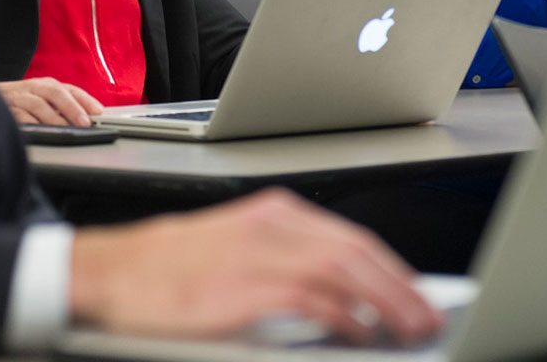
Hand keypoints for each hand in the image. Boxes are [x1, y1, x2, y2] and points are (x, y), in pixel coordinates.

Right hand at [0, 78, 103, 126]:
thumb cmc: (20, 102)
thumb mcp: (43, 101)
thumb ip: (61, 109)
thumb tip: (86, 120)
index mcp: (47, 85)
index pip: (71, 90)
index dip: (86, 100)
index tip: (99, 112)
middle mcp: (34, 87)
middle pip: (56, 92)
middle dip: (72, 107)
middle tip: (84, 122)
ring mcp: (19, 96)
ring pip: (39, 104)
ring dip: (54, 118)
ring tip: (66, 129)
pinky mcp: (6, 108)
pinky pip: (20, 115)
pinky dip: (31, 123)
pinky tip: (41, 131)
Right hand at [69, 188, 442, 344]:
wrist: (115, 272)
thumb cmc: (174, 267)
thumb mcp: (240, 250)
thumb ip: (290, 261)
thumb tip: (344, 297)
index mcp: (276, 213)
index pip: (351, 238)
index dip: (392, 268)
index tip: (418, 291)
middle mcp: (273, 223)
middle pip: (357, 250)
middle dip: (402, 285)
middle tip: (430, 315)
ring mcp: (259, 252)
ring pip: (345, 269)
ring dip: (388, 300)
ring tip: (413, 327)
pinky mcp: (243, 286)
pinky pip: (312, 298)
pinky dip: (346, 316)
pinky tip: (363, 334)